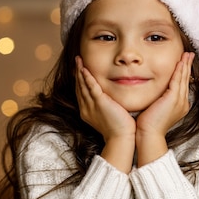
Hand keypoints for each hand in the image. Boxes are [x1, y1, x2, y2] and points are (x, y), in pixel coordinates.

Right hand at [75, 56, 135, 171]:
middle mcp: (86, 108)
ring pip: (83, 85)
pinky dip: (87, 77)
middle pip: (79, 87)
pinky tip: (85, 69)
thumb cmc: (119, 129)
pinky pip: (91, 87)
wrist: (121, 138)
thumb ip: (108, 106)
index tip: (80, 70)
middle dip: (77, 73)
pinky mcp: (100, 103)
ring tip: (78, 60)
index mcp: (88, 112)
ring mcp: (91, 106)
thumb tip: (112, 100)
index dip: (80, 80)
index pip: (81, 92)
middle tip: (77, 61)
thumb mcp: (110, 116)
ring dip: (80, 71)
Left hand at [135, 52, 193, 165]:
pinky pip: (177, 80)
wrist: (148, 134)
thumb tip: (154, 93)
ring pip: (183, 78)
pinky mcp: (173, 98)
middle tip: (189, 54)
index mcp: (179, 105)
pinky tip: (180, 62)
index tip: (183, 62)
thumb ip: (157, 99)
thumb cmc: (148, 125)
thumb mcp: (155, 109)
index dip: (183, 73)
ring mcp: (179, 100)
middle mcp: (182, 102)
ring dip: (185, 65)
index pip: (182, 85)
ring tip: (187, 54)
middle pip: (185, 80)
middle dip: (187, 66)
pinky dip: (179, 70)